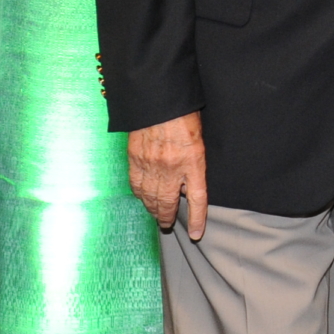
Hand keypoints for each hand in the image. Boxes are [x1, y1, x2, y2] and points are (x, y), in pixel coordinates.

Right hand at [128, 112, 207, 238]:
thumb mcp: (199, 138)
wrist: (157, 99)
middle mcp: (171, 168)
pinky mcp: (135, 158)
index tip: (197, 234)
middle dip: (167, 217)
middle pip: (168, 202)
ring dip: (152, 208)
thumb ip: (194, 160)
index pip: (198, 199)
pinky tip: (141, 197)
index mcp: (193, 161)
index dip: (198, 219)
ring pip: (149, 196)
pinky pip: (136, 184)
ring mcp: (150, 164)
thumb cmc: (184, 115)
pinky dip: (139, 194)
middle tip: (167, 224)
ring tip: (155, 215)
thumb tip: (187, 181)